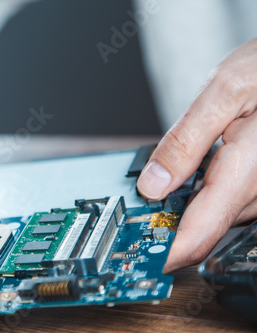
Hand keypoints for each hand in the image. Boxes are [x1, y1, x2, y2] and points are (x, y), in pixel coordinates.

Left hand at [137, 38, 256, 272]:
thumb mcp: (224, 92)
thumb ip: (186, 141)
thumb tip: (152, 184)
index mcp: (246, 171)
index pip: (199, 234)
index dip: (165, 252)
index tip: (137, 256)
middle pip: (203, 230)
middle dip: (166, 225)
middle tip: (132, 214)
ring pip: (213, 217)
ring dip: (181, 210)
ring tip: (158, 187)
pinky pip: (224, 202)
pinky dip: (199, 197)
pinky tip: (187, 178)